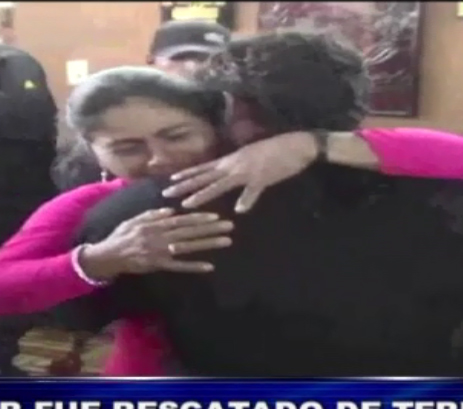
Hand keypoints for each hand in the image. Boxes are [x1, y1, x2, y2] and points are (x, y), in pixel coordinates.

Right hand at [79, 208, 233, 279]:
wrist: (108, 255)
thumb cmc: (121, 236)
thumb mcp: (134, 220)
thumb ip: (153, 214)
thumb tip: (171, 210)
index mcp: (156, 224)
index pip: (181, 220)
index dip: (199, 218)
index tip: (216, 216)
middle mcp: (161, 236)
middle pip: (190, 231)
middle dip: (210, 229)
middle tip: (229, 226)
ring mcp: (161, 251)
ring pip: (188, 247)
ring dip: (208, 244)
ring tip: (226, 241)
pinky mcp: (158, 265)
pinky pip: (179, 266)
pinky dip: (193, 266)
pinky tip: (209, 266)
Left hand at [163, 131, 317, 212]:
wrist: (297, 144)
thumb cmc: (275, 149)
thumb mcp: (251, 155)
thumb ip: (238, 165)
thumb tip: (228, 172)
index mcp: (231, 160)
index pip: (204, 168)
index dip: (187, 174)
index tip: (171, 181)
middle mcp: (234, 165)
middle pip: (205, 177)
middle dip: (184, 186)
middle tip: (166, 194)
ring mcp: (247, 171)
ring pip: (220, 185)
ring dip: (204, 194)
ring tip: (188, 204)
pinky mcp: (263, 178)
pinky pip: (252, 191)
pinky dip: (246, 200)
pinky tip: (239, 211)